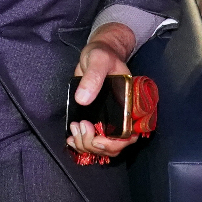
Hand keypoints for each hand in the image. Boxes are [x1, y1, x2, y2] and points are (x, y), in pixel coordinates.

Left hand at [67, 22, 140, 162]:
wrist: (96, 53)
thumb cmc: (102, 54)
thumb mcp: (98, 60)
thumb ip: (93, 77)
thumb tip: (82, 99)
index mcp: (130, 105)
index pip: (129, 136)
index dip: (112, 143)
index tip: (95, 137)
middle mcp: (122, 116)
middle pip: (114, 147)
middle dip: (95, 145)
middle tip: (80, 128)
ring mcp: (109, 119)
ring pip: (103, 148)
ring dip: (86, 145)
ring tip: (74, 130)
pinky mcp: (96, 119)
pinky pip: (93, 142)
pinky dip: (81, 144)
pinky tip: (71, 138)